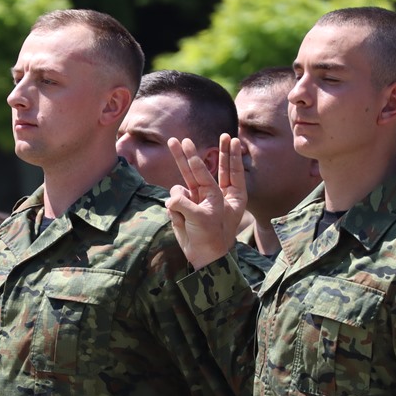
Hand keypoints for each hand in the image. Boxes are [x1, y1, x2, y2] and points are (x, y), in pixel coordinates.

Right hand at [165, 134, 246, 269]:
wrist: (202, 256)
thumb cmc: (210, 236)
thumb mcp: (201, 217)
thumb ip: (183, 202)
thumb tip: (171, 197)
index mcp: (225, 194)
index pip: (220, 170)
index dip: (221, 154)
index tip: (217, 139)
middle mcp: (210, 193)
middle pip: (199, 168)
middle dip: (189, 155)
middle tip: (180, 140)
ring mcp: (194, 199)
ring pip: (181, 183)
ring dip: (178, 198)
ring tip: (186, 215)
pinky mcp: (182, 207)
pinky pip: (172, 201)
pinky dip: (174, 211)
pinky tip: (182, 223)